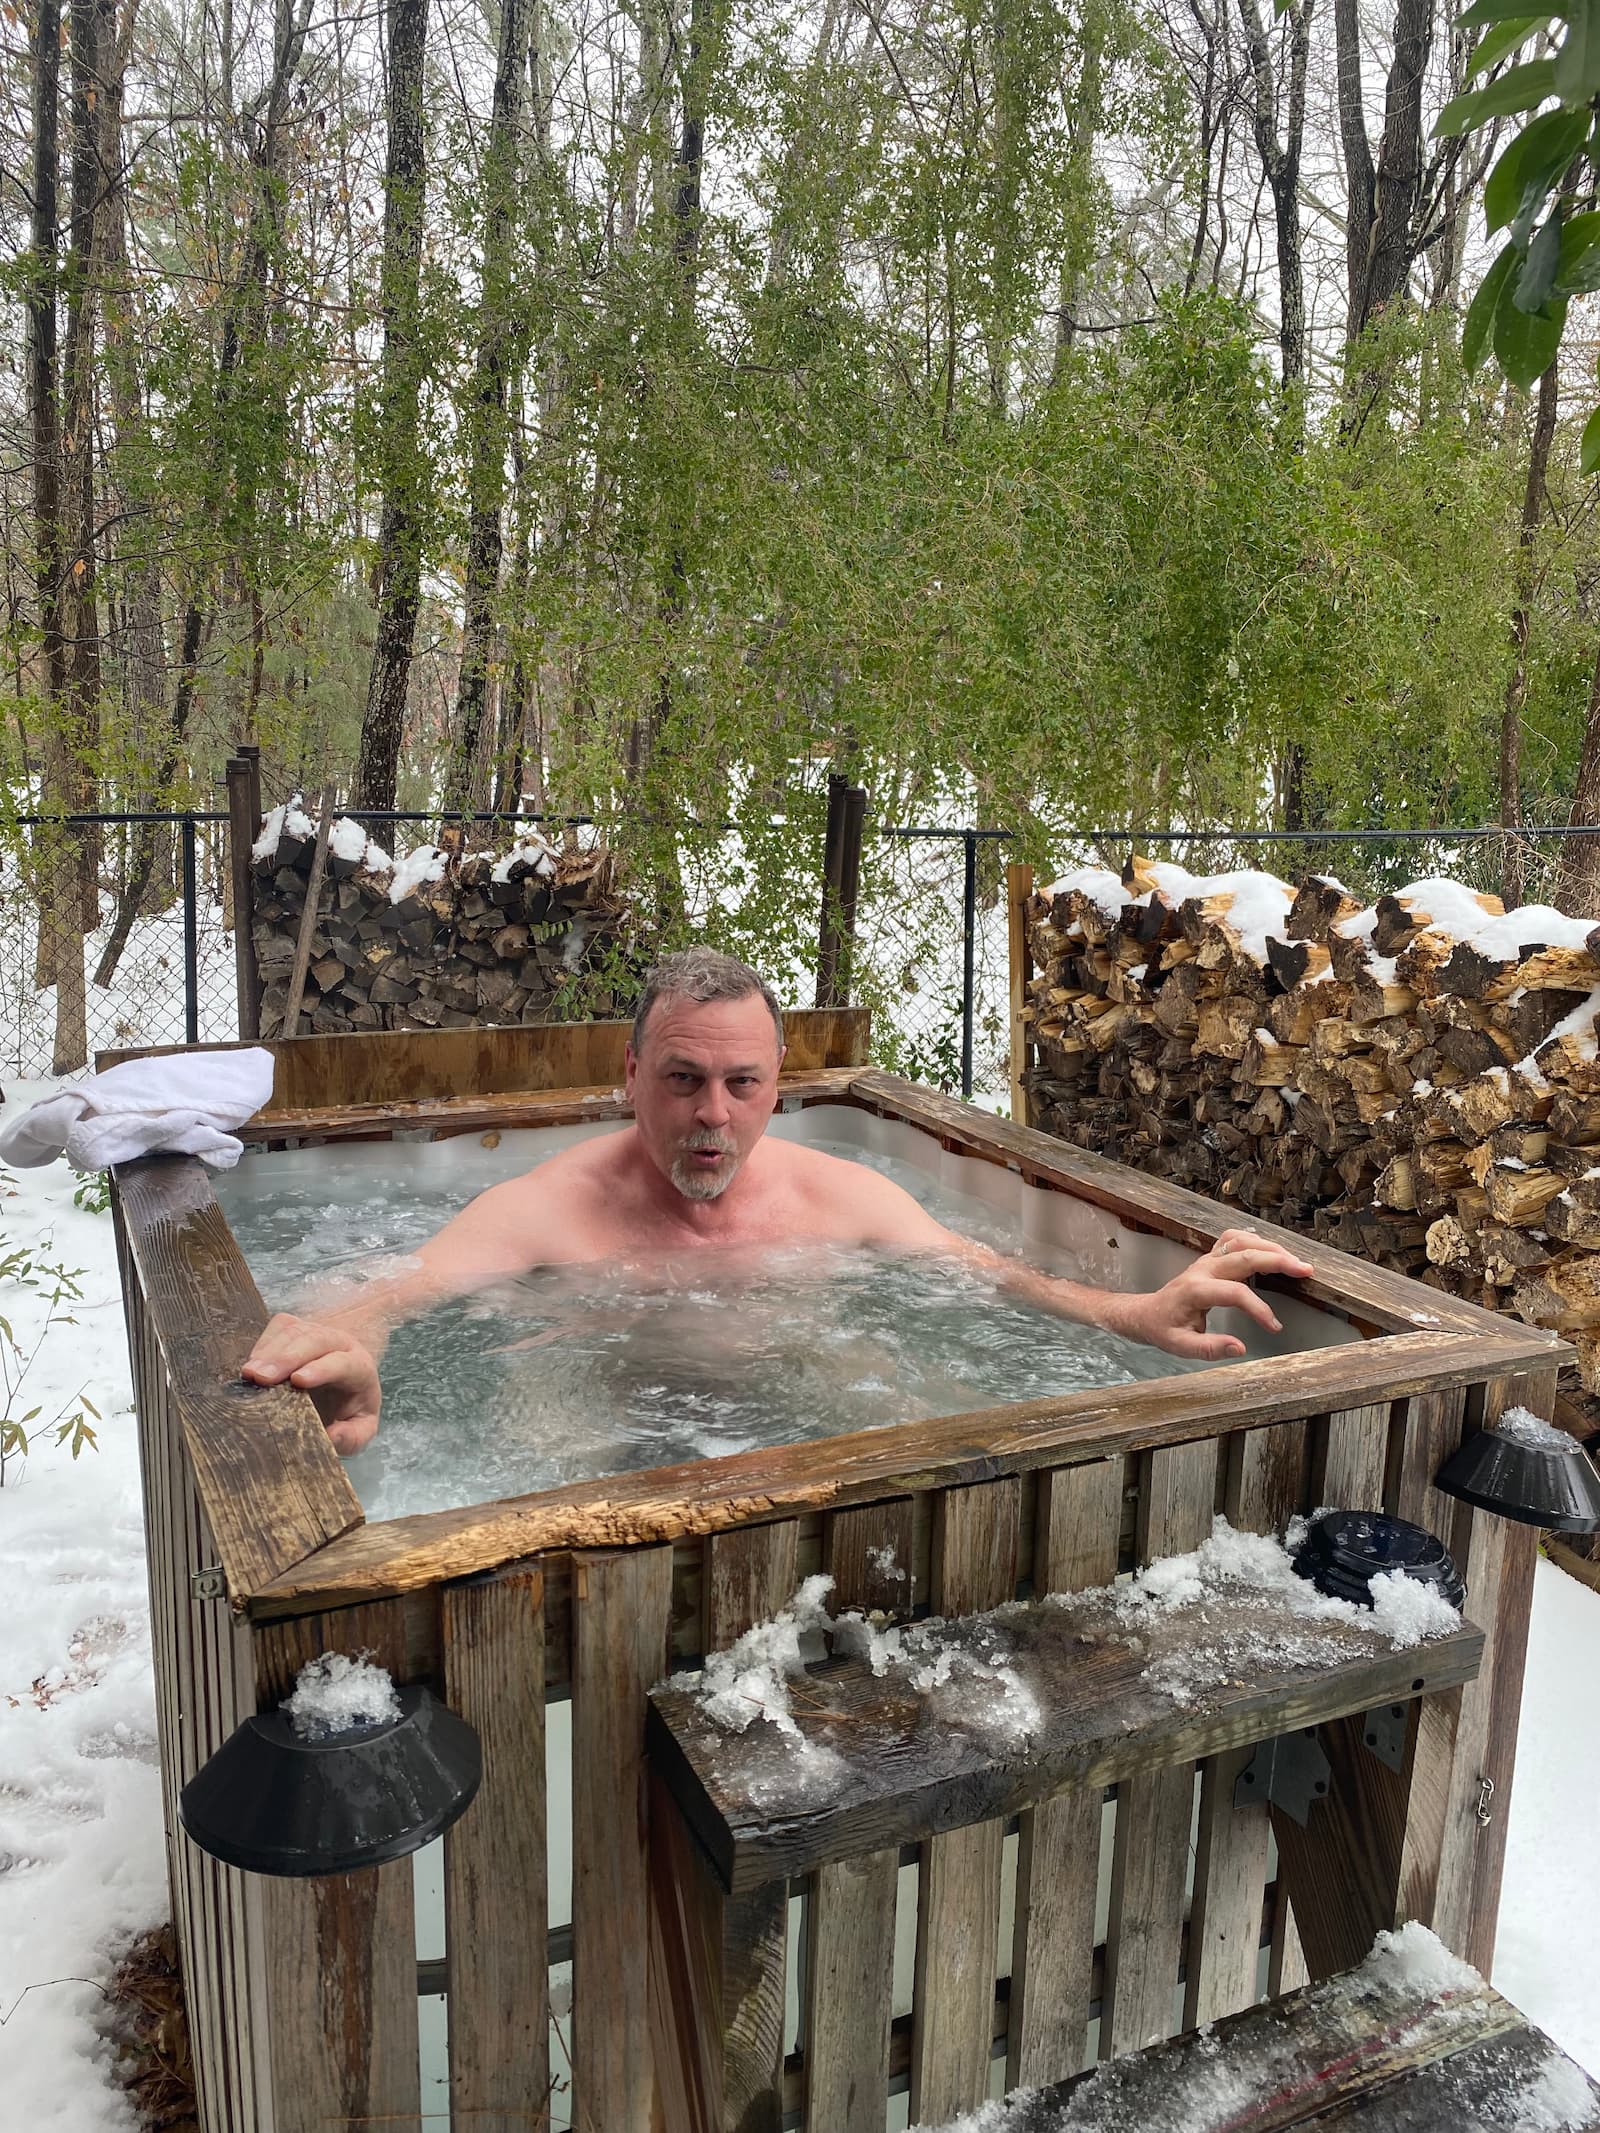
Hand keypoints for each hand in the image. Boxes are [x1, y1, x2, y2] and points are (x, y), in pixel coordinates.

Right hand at [242, 1313, 381, 1454]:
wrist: (346, 1376)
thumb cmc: (350, 1406)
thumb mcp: (360, 1427)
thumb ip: (352, 1436)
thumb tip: (331, 1437)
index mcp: (360, 1368)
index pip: (343, 1363)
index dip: (320, 1370)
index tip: (297, 1381)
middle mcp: (340, 1343)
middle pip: (315, 1340)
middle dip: (286, 1358)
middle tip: (260, 1377)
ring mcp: (317, 1331)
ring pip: (294, 1331)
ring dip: (269, 1352)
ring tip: (249, 1373)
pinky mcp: (296, 1326)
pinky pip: (278, 1326)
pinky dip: (263, 1344)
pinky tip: (252, 1364)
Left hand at [1127, 1228, 1313, 1361]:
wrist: (1146, 1312)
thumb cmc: (1163, 1328)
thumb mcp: (1180, 1346)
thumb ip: (1210, 1348)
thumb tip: (1240, 1348)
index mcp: (1195, 1290)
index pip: (1235, 1292)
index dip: (1259, 1309)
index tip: (1274, 1327)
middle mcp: (1202, 1269)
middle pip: (1244, 1255)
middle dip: (1277, 1260)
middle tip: (1305, 1271)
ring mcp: (1206, 1260)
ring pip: (1241, 1240)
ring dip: (1270, 1247)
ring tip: (1295, 1261)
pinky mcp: (1211, 1258)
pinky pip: (1234, 1239)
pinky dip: (1257, 1242)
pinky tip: (1273, 1252)